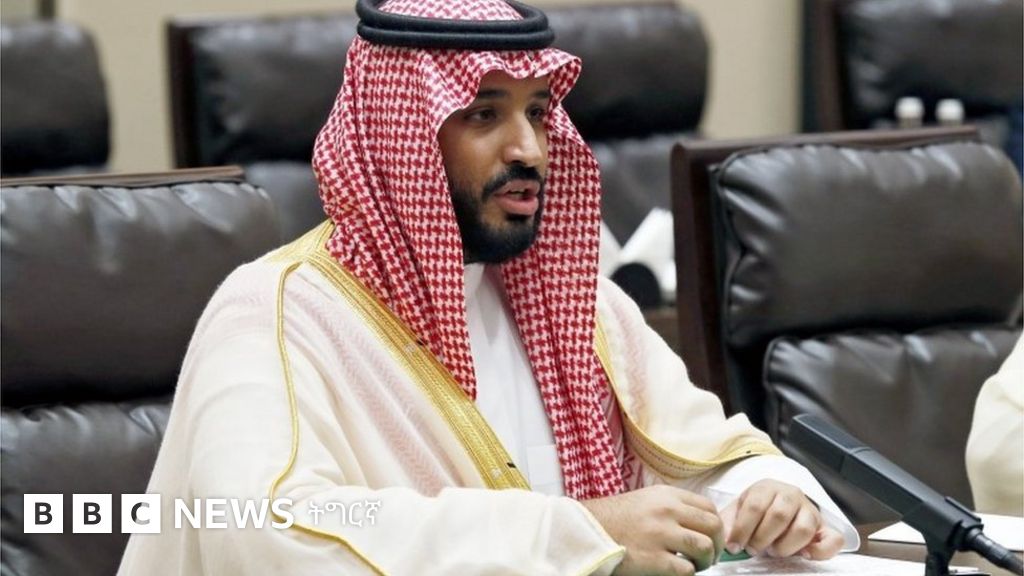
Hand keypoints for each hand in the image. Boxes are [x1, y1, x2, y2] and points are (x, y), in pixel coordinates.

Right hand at [581, 485, 723, 575]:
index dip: (716, 525)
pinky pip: (687, 569)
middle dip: (717, 545)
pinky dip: (688, 573)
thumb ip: (673, 505)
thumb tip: (700, 521)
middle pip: (713, 526)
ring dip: (706, 561)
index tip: (711, 537)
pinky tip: (676, 570)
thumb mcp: (647, 499)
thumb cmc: (616, 518)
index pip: (709, 507)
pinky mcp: (653, 559)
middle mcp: (666, 511)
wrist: (587, 531)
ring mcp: (660, 534)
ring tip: (696, 565)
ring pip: (705, 547)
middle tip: (710, 556)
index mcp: (667, 495)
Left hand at [720, 479, 842, 559]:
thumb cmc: (755, 511)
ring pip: (803, 528)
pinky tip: (802, 555)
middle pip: (779, 516)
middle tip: (753, 549)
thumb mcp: (737, 511)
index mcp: (767, 487)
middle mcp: (791, 494)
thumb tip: (723, 541)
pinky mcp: (825, 527)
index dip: (743, 529)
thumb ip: (728, 524)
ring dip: (785, 546)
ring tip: (773, 550)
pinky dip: (819, 551)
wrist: (776, 505)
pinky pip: (833, 539)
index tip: (734, 546)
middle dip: (762, 538)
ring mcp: (810, 510)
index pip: (755, 506)